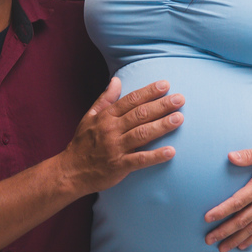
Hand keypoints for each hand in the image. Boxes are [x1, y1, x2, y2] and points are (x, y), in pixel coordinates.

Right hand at [60, 78, 183, 194]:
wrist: (70, 172)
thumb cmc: (82, 143)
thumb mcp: (89, 117)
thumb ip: (105, 99)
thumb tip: (116, 80)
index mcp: (106, 117)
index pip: (131, 100)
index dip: (149, 92)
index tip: (165, 85)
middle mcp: (111, 130)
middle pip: (140, 114)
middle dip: (161, 105)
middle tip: (180, 99)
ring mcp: (116, 148)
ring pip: (142, 134)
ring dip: (162, 126)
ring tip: (179, 119)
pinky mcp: (119, 166)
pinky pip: (140, 160)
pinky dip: (155, 156)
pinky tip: (171, 152)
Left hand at [204, 141, 251, 251]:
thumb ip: (248, 155)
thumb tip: (231, 156)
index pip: (237, 202)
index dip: (221, 211)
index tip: (207, 218)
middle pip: (241, 220)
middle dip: (224, 231)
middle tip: (209, 240)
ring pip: (251, 228)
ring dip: (235, 239)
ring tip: (222, 248)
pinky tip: (242, 246)